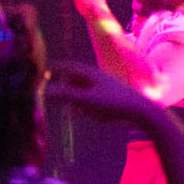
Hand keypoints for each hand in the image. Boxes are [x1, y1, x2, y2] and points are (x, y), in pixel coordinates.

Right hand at [42, 61, 160, 126]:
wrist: (144, 113)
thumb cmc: (116, 103)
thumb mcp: (88, 100)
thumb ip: (65, 96)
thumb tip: (43, 93)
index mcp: (91, 73)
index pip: (67, 67)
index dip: (53, 69)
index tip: (40, 74)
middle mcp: (96, 79)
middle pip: (72, 82)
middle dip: (65, 91)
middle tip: (56, 101)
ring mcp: (102, 89)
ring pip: (81, 94)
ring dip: (77, 102)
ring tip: (84, 112)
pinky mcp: (108, 100)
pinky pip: (91, 103)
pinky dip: (88, 109)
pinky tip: (97, 116)